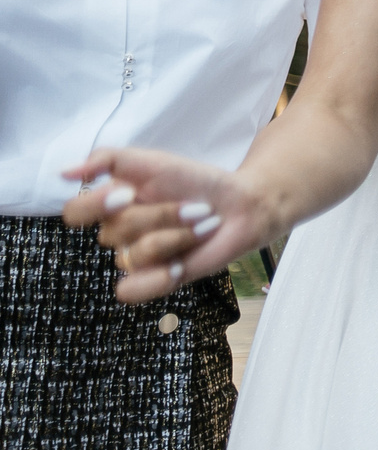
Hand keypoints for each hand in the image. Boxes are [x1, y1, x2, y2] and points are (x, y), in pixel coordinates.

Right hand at [59, 148, 277, 303]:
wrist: (241, 204)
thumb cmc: (195, 182)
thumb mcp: (151, 161)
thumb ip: (107, 159)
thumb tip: (65, 173)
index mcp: (111, 206)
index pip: (74, 213)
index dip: (96, 205)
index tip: (130, 193)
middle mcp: (119, 233)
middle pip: (113, 233)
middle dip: (161, 216)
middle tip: (195, 207)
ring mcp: (137, 258)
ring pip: (133, 257)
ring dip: (177, 238)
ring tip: (202, 227)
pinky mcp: (156, 280)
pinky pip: (131, 290)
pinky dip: (157, 277)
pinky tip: (181, 264)